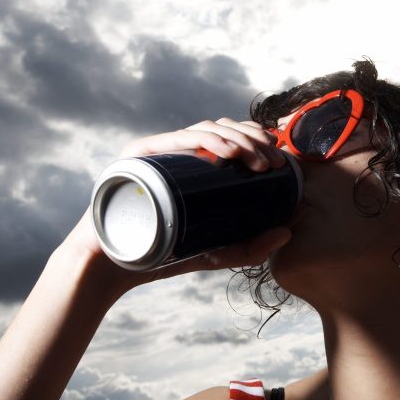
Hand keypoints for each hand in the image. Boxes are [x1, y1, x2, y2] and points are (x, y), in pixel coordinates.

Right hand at [58, 119, 292, 292]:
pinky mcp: (139, 154)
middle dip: (254, 140)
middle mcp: (176, 152)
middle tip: (274, 163)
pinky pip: (178, 139)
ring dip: (238, 140)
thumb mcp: (216, 252)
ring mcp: (157, 150)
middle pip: (222, 129)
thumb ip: (249, 247)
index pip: (230, 140)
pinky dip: (207, 141)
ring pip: (205, 129)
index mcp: (193, 165)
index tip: (279, 160)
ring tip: (258, 161)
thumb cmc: (162, 255)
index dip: (257, 141)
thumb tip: (287, 233)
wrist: (111, 269)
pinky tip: (230, 154)